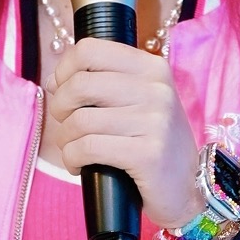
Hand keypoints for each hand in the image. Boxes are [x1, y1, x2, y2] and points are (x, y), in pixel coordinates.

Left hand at [46, 36, 199, 229]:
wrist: (186, 190)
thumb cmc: (152, 146)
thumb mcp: (138, 104)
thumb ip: (102, 86)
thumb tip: (54, 80)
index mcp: (152, 68)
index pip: (90, 50)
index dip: (64, 70)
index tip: (61, 91)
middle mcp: (157, 90)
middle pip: (79, 84)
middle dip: (60, 108)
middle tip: (65, 127)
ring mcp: (155, 121)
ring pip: (80, 120)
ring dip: (65, 140)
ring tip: (72, 150)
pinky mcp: (148, 155)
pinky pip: (88, 148)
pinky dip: (72, 159)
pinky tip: (78, 166)